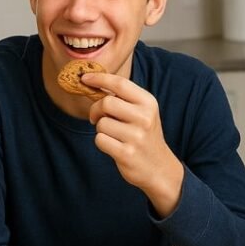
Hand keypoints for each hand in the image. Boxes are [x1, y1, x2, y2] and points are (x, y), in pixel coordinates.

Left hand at [83, 72, 183, 216]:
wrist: (159, 168)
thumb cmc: (144, 136)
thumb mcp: (143, 113)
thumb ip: (123, 98)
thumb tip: (92, 82)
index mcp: (148, 103)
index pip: (120, 83)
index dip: (99, 78)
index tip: (85, 78)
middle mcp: (144, 118)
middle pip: (107, 102)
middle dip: (96, 109)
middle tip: (97, 117)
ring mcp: (136, 137)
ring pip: (101, 123)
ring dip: (101, 129)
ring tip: (113, 135)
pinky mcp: (126, 154)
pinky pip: (100, 140)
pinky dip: (102, 142)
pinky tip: (113, 146)